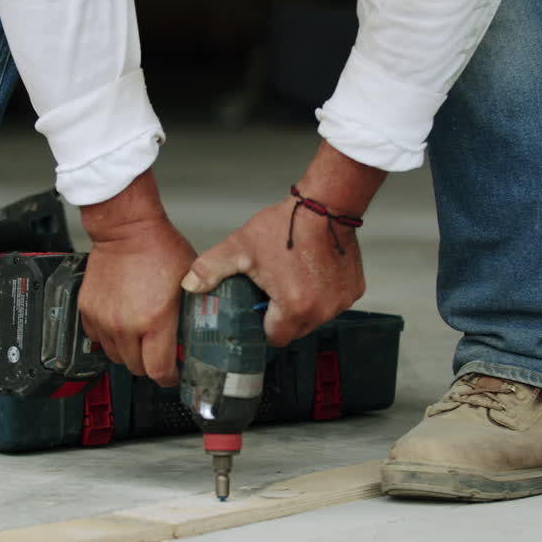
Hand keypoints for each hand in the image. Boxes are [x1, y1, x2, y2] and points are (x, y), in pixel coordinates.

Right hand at [79, 170, 194, 386]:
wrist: (126, 229)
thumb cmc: (159, 249)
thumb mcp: (189, 285)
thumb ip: (191, 315)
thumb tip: (195, 338)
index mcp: (155, 319)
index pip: (159, 370)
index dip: (169, 378)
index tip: (173, 375)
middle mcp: (126, 324)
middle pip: (136, 368)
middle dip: (150, 364)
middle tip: (158, 353)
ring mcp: (104, 319)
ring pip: (115, 357)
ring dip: (129, 352)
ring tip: (140, 338)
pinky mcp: (88, 311)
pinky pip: (97, 340)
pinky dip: (110, 338)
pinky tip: (122, 326)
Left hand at [181, 141, 385, 346]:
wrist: (325, 204)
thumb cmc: (286, 225)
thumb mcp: (240, 248)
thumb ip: (210, 269)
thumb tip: (188, 285)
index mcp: (294, 308)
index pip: (274, 337)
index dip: (263, 325)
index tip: (259, 309)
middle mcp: (322, 310)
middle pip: (295, 330)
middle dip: (282, 316)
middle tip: (273, 290)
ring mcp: (341, 301)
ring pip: (315, 317)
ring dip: (303, 306)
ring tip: (292, 279)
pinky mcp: (353, 290)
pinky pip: (332, 303)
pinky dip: (322, 294)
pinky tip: (311, 274)